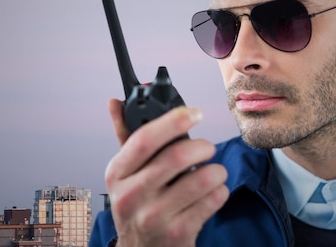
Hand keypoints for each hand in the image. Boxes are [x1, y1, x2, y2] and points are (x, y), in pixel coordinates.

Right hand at [105, 99, 228, 246]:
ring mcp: (153, 217)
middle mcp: (130, 196)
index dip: (172, 120)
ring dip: (216, 170)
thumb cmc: (138, 205)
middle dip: (202, 146)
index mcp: (117, 173)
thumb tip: (115, 102)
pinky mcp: (178, 233)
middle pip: (176, 156)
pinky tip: (212, 193)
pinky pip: (212, 200)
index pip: (144, 138)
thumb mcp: (125, 174)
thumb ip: (125, 136)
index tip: (194, 113)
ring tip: (214, 171)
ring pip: (201, 178)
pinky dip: (220, 191)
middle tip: (207, 148)